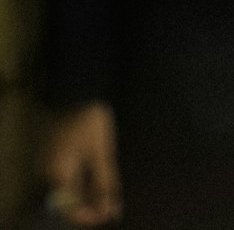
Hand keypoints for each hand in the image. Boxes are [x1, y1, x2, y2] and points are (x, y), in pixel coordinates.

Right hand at [43, 102, 121, 224]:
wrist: (77, 88)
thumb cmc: (89, 120)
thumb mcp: (101, 152)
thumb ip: (104, 182)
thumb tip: (110, 209)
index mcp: (57, 175)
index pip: (69, 209)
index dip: (90, 215)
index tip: (110, 213)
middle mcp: (50, 174)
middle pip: (69, 200)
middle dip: (93, 204)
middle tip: (114, 205)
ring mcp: (53, 164)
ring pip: (71, 188)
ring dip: (91, 193)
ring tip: (112, 195)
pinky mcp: (58, 156)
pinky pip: (71, 175)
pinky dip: (87, 180)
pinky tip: (102, 180)